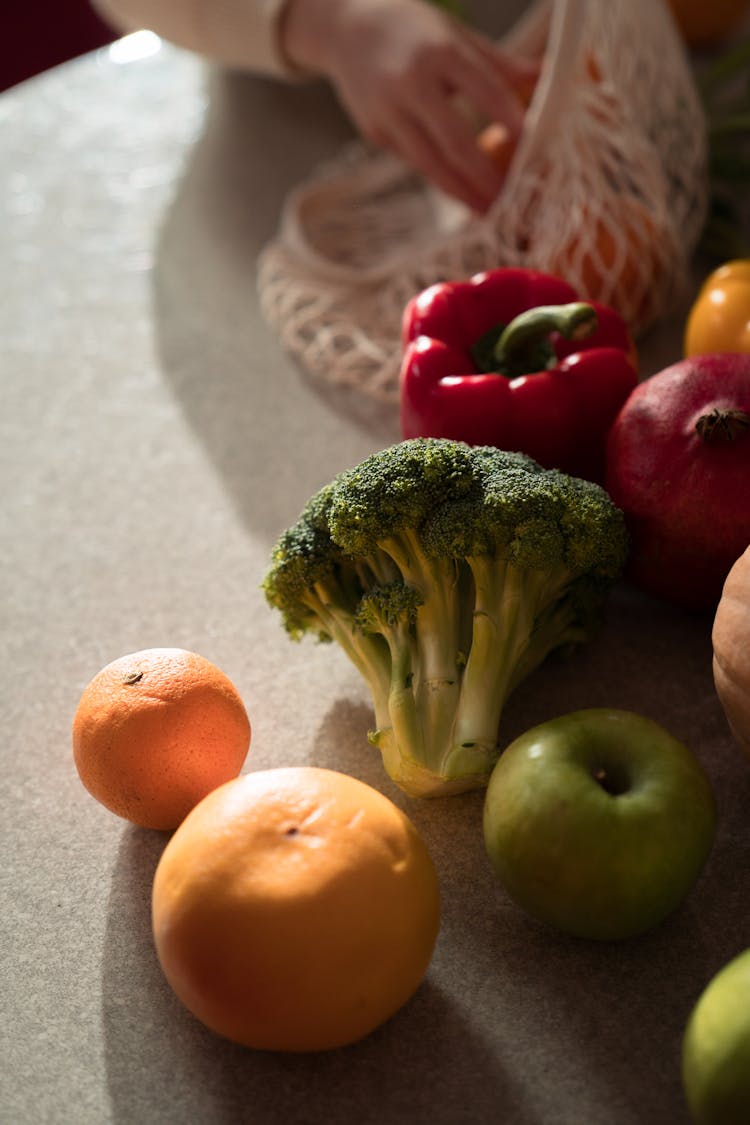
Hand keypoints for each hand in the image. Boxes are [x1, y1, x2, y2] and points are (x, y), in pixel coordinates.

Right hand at [282, 0, 538, 212]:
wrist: (345, 28)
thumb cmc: (414, 29)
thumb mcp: (455, 34)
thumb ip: (500, 63)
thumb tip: (549, 74)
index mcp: (440, 51)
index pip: (485, 90)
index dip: (510, 121)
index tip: (534, 148)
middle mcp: (411, 83)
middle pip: (455, 141)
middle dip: (484, 176)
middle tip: (511, 201)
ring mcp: (388, 112)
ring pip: (430, 163)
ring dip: (461, 193)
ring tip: (487, 212)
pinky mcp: (374, 132)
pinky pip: (414, 160)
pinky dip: (440, 178)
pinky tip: (461, 194)